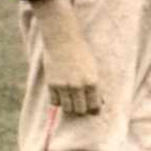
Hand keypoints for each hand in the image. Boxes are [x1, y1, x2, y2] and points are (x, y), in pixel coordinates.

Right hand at [31, 0, 100, 114]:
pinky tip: (60, 93)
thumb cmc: (80, 53)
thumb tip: (98, 103)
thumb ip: (94, 86)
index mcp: (92, 82)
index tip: (91, 108)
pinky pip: (55, 102)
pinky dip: (57, 100)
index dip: (93, 109)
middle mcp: (78, 86)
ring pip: (67, 108)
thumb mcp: (92, 68)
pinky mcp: (52, 85)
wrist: (62, 39)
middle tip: (79, 103)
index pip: (94, 107)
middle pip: (80, 110)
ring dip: (69, 105)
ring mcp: (64, 86)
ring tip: (69, 98)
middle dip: (80, 108)